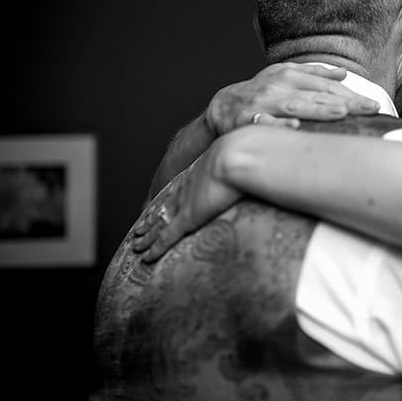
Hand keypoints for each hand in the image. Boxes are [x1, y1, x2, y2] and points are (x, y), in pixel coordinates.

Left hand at [133, 138, 242, 261]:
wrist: (239, 155)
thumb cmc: (249, 152)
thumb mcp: (249, 155)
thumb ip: (253, 159)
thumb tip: (264, 144)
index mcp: (201, 172)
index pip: (179, 189)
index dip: (168, 199)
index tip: (159, 205)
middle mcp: (188, 188)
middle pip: (164, 207)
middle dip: (151, 219)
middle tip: (140, 229)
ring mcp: (185, 203)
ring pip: (159, 224)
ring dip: (147, 236)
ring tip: (137, 244)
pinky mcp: (187, 218)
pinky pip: (166, 237)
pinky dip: (155, 248)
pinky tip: (146, 257)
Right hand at [206, 63, 380, 134]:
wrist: (221, 106)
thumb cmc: (260, 93)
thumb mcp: (284, 76)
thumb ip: (314, 75)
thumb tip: (343, 74)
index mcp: (290, 76)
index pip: (326, 86)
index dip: (352, 95)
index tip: (374, 105)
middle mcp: (278, 87)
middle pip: (316, 95)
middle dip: (344, 102)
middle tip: (368, 109)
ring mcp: (262, 103)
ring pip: (295, 106)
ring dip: (318, 110)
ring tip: (341, 113)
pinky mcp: (245, 120)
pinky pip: (263, 124)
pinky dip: (278, 126)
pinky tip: (295, 128)